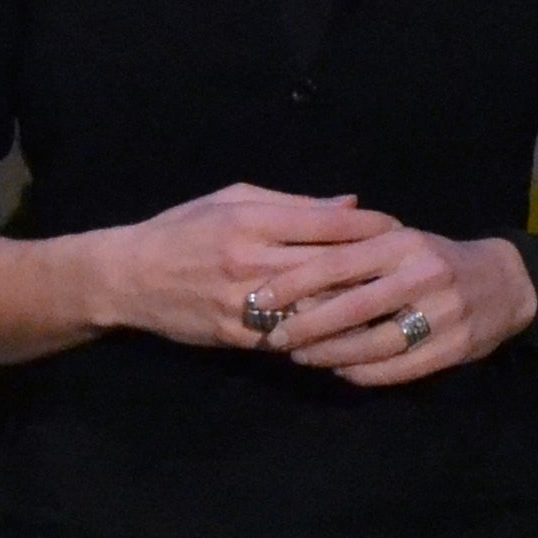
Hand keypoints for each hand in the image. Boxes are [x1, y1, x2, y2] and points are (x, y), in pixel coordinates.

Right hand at [91, 185, 396, 352]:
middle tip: (409, 269)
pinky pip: (291, 338)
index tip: (398, 228)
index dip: (367, 227)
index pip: (323, 224)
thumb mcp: (231, 199)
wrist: (128, 277)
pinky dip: (323, 337)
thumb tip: (350, 206)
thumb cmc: (182, 228)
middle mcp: (249, 261)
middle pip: (327, 268)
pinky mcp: (236, 335)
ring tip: (391, 306)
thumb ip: (293, 204)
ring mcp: (243, 302)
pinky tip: (351, 335)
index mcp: (250, 221)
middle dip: (372, 268)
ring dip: (355, 309)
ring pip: (315, 309)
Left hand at [257, 227, 537, 386]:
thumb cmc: (435, 258)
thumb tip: (289, 261)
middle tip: (272, 336)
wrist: (506, 283)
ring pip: (374, 344)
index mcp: (402, 243)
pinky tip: (339, 371)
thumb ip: (352, 245)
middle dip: (307, 325)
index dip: (296, 282)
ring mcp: (442, 314)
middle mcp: (423, 276)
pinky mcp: (453, 349)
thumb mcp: (399, 239)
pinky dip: (363, 373)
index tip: (262, 296)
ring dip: (331, 355)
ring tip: (300, 357)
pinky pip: (398, 368)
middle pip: (353, 307)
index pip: (338, 262)